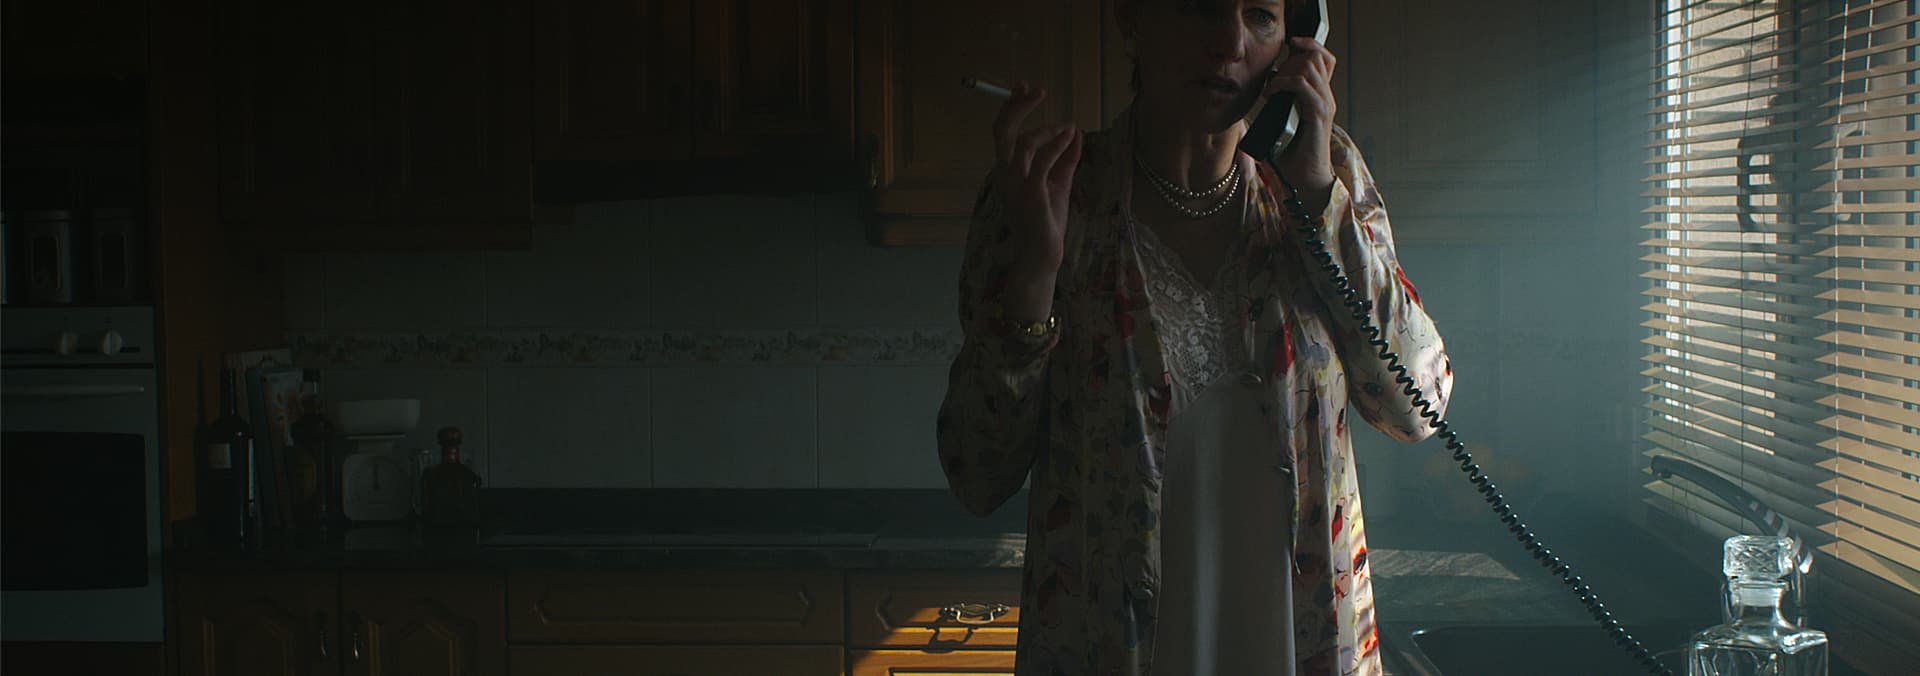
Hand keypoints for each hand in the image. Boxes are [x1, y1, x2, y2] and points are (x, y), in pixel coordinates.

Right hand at [992, 82, 1082, 278]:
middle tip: (1036, 90)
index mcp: (1008, 169)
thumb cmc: (1046, 221)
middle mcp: (1006, 174)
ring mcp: (1016, 184)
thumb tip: (1076, 132)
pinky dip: (1056, 143)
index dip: (1012, 106)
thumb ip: (1065, 158)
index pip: (1003, 131)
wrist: (1043, 255)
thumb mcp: (1058, 182)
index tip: (1025, 88)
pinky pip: (1041, 161)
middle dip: (1017, 105)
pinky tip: (1070, 136)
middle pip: (1002, 130)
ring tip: (1065, 127)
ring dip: (1046, 128)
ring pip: (1021, 142)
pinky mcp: (1031, 194)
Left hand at [1260, 37, 1337, 207]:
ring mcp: (1324, 104)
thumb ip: (1280, 102)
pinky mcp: (1318, 114)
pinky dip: (1283, 83)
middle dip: (1289, 59)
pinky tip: (1270, 93)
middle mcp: (1326, 97)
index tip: (1289, 44)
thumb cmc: (1292, 154)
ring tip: (1271, 87)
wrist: (1305, 179)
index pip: (1324, 57)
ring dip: (1285, 70)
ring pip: (1309, 66)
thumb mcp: (1283, 121)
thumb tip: (1265, 85)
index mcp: (1320, 96)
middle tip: (1273, 78)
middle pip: (1315, 56)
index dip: (1309, 44)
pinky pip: (1302, 85)